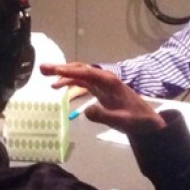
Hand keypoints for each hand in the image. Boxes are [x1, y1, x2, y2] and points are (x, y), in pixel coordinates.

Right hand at [40, 62, 163, 134]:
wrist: (147, 121)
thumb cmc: (136, 120)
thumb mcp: (122, 121)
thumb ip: (104, 116)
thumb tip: (86, 111)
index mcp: (109, 82)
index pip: (86, 73)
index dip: (70, 71)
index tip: (54, 70)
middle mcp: (104, 79)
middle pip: (80, 69)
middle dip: (61, 68)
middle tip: (42, 69)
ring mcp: (102, 83)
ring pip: (79, 74)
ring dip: (63, 73)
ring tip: (45, 75)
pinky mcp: (100, 89)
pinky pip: (82, 81)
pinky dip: (69, 81)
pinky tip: (58, 86)